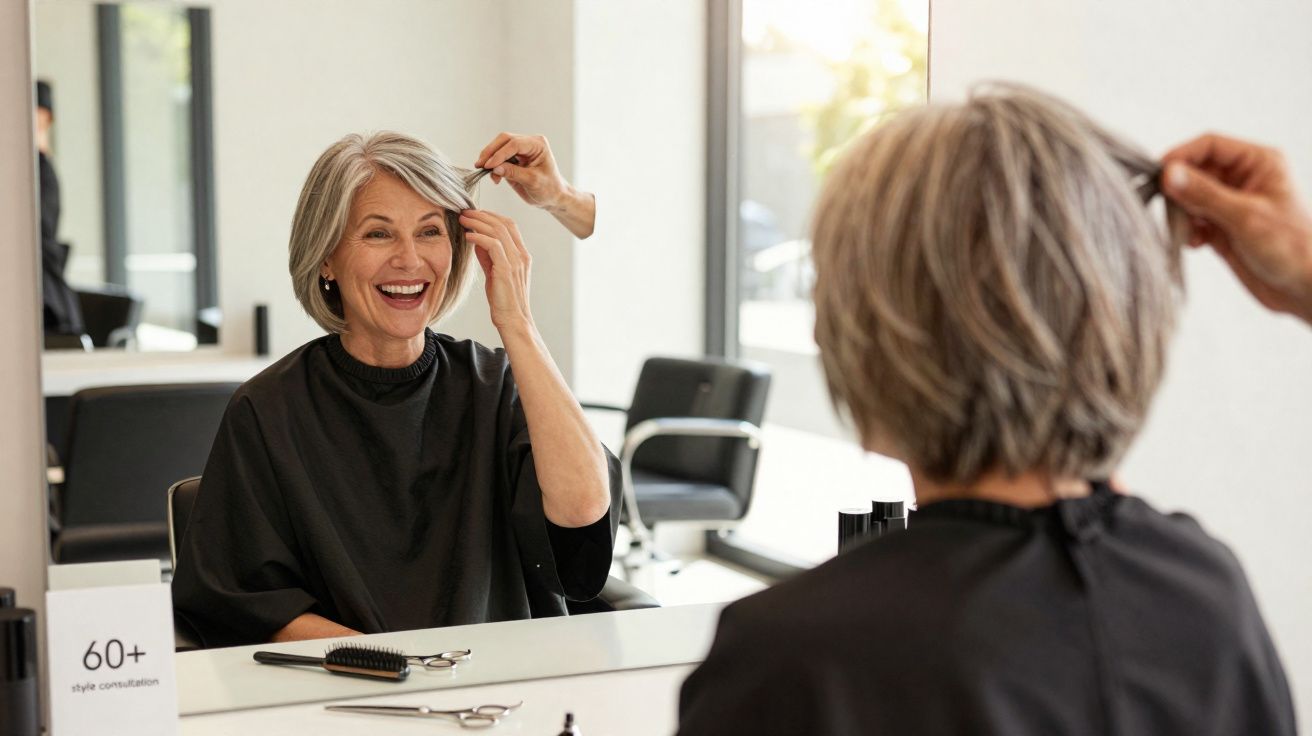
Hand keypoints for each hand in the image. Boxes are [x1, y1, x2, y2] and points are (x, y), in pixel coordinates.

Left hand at [459, 209, 533, 331]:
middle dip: (483, 215)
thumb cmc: (504, 300)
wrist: (513, 321)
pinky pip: (493, 245)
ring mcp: (516, 262)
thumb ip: (489, 256)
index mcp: (522, 255)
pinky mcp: (507, 270)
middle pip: (504, 223)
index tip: (474, 214)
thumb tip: (476, 240)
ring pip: (498, 231)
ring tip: (463, 220)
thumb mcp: (495, 273)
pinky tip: (468, 237)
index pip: (509, 225)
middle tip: (465, 212)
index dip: (491, 216)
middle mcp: (522, 256)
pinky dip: (479, 237)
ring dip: (478, 223)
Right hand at [476, 133, 571, 208]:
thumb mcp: (533, 182)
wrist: (552, 198)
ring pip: (498, 147)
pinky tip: (494, 178)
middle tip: (480, 165)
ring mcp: (519, 150)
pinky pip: (498, 158)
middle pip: (504, 140)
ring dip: (490, 159)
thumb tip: (495, 168)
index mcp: (537, 144)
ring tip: (486, 173)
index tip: (489, 166)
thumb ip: (514, 173)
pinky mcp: (512, 159)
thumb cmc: (549, 189)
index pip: (515, 144)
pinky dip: (493, 167)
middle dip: (491, 152)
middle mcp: (528, 143)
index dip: (500, 154)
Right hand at [1161, 134, 1311, 324]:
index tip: (1159, 175)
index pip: (1210, 146)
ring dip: (1182, 214)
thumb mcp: (1245, 217)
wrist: (1303, 289)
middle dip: (1180, 190)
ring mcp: (1231, 203)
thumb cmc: (1292, 248)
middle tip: (1171, 209)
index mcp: (1258, 162)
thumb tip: (1169, 174)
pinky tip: (1197, 243)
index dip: (1182, 157)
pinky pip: (1192, 220)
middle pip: (1195, 171)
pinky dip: (1187, 230)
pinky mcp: (1222, 227)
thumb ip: (1204, 194)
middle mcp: (1243, 179)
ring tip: (1189, 232)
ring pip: (1189, 197)